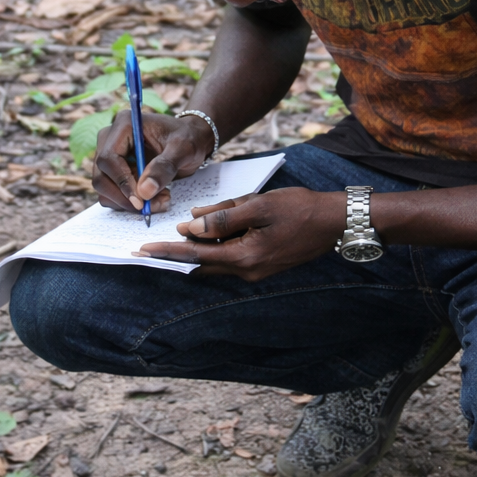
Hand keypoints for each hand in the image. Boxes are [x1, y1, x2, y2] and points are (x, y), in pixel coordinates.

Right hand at [92, 110, 213, 212]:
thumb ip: (165, 167)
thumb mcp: (184, 149)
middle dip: (126, 197)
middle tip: (155, 205)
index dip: (122, 182)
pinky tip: (154, 198)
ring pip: (104, 189)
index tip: (142, 201)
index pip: (109, 158)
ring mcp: (109, 155)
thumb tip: (144, 191)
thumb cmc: (189, 138)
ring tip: (161, 199)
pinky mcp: (113, 171)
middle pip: (101, 177)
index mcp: (124, 124)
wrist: (191, 140)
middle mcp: (110, 138)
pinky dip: (129, 203)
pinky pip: (111, 194)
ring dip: (128, 203)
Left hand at [136, 187, 343, 280]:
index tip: (142, 249)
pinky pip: (231, 256)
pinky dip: (218, 245)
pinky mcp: (263, 265)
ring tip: (182, 229)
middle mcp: (247, 271)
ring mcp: (256, 271)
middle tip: (151, 242)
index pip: (195, 254)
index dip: (167, 250)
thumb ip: (224, 218)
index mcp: (244, 257)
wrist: (335, 222)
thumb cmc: (300, 209)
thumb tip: (191, 227)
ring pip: (216, 259)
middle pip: (202, 261)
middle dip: (178, 251)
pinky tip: (213, 229)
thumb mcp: (259, 206)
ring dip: (200, 246)